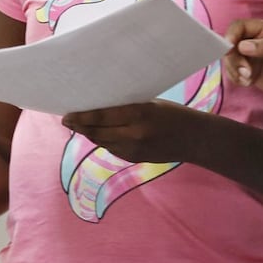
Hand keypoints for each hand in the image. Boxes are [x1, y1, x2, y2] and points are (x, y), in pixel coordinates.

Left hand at [61, 101, 201, 163]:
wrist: (195, 139)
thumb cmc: (173, 114)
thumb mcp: (150, 104)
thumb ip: (126, 107)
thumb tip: (99, 107)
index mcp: (139, 114)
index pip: (101, 116)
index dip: (82, 117)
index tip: (67, 115)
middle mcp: (134, 134)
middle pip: (97, 132)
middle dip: (80, 126)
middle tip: (67, 120)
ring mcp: (134, 150)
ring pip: (102, 142)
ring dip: (90, 134)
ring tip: (79, 125)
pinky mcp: (135, 159)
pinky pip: (112, 149)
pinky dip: (104, 141)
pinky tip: (99, 134)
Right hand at [224, 19, 262, 106]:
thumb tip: (243, 45)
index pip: (240, 26)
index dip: (231, 35)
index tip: (228, 49)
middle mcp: (256, 41)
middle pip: (231, 43)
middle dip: (233, 59)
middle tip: (246, 72)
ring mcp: (252, 57)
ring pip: (230, 59)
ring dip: (234, 70)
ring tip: (249, 80)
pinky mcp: (250, 72)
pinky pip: (233, 72)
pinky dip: (236, 78)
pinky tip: (248, 84)